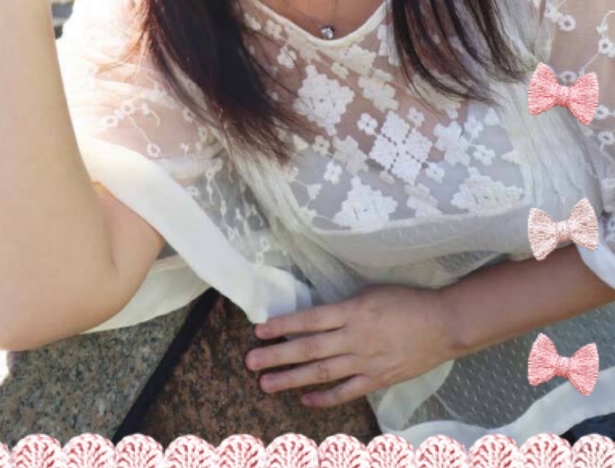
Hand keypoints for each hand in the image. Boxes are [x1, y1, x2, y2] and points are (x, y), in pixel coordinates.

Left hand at [245, 284, 453, 408]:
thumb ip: (343, 307)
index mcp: (353, 311)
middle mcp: (354, 338)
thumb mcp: (371, 293)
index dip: (283, 325)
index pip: (310, 319)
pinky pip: (346, 392)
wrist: (443, 325)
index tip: (260, 329)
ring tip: (266, 384)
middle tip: (250, 361)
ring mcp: (366, 362)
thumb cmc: (407, 301)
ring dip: (291, 379)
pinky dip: (324, 398)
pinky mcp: (377, 379)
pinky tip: (305, 400)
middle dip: (277, 355)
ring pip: (322, 373)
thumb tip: (315, 317)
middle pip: (309, 348)